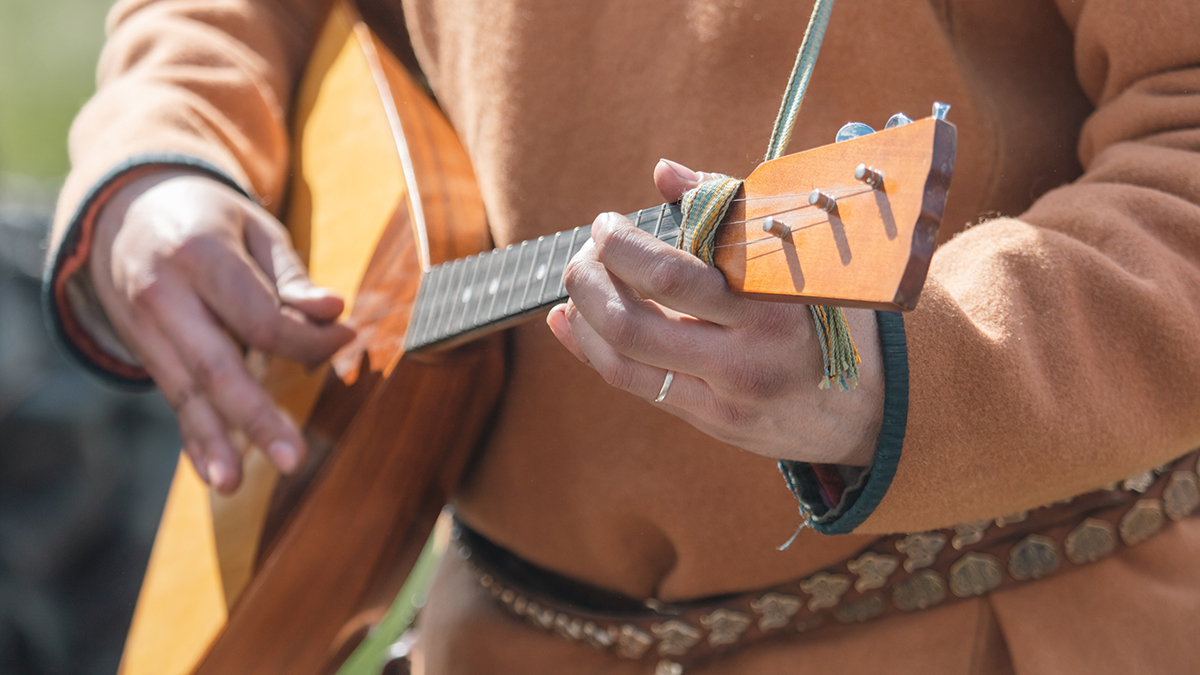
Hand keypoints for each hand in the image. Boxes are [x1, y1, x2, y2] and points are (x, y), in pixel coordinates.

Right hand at [89, 169, 354, 492]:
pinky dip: (193, 437)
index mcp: (197, 255)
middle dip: (255, 416)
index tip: (346, 339)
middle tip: (293, 458)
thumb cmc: (209, 218)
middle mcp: (162, 295)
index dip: (307, 338)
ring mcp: (144, 327)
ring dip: (213, 441)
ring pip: (186, 391)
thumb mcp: (254, 227)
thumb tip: (333, 311)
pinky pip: (172, 397)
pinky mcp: (143, 349)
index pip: (259, 318)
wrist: (125, 208)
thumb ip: (291, 275)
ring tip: (234, 484)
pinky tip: (212, 472)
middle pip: (215, 365)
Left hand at [547, 159, 883, 465]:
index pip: (671, 276)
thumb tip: (664, 171)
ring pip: (622, 359)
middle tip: (586, 252)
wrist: (869, 407)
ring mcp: (724, 397)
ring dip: (583, 314)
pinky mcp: (710, 421)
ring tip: (579, 282)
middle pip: (631, 322)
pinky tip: (571, 321)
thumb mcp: (799, 257)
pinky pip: (633, 384)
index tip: (609, 224)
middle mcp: (744, 358)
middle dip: (589, 278)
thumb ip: (733, 211)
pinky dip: (590, 349)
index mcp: (770, 306)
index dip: (622, 247)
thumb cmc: (829, 312)